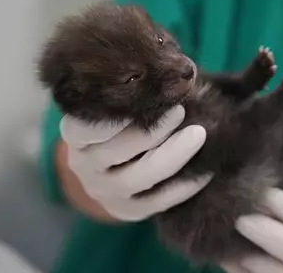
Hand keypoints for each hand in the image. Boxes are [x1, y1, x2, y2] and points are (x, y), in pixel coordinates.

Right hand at [59, 105, 210, 221]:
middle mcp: (84, 166)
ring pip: (137, 178)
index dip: (114, 116)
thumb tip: (177, 72)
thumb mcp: (119, 103)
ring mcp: (104, 192)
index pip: (82, 129)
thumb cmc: (123, 119)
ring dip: (172, 156)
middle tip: (180, 110)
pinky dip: (184, 187)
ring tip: (198, 134)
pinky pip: (157, 202)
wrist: (115, 163)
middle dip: (151, 131)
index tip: (146, 96)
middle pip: (115, 152)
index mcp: (76, 135)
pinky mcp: (127, 211)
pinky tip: (206, 170)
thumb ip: (137, 91)